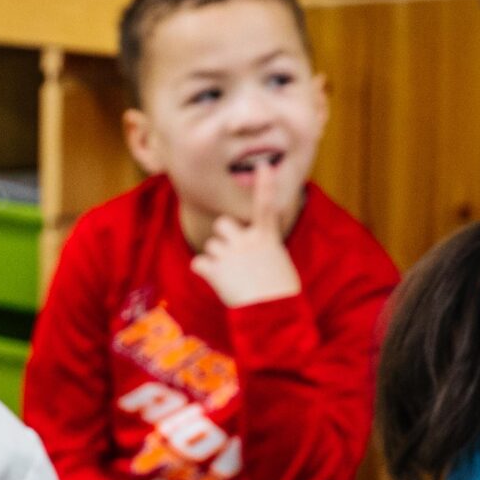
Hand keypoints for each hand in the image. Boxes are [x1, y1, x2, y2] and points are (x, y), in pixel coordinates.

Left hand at [189, 159, 303, 307]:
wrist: (272, 314)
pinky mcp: (215, 270)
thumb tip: (253, 246)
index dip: (265, 184)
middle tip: (233, 254)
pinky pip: (198, 262)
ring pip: (211, 245)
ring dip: (216, 257)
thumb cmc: (280, 292)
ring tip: (231, 276)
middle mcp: (247, 240)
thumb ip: (263, 247)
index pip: (266, 205)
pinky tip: (216, 281)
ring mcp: (230, 254)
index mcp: (267, 237)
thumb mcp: (279, 262)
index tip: (263, 165)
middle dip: (223, 235)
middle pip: (222, 224)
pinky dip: (203, 270)